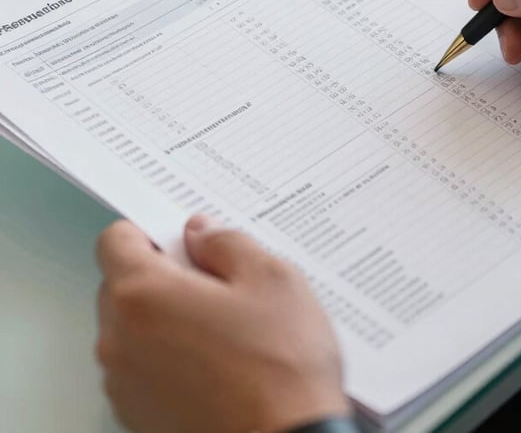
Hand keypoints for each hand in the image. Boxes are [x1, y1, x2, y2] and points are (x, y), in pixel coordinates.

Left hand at [96, 217, 349, 432]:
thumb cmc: (280, 369)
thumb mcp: (270, 277)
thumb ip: (227, 243)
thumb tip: (203, 234)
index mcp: (143, 296)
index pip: (115, 240)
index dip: (151, 231)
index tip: (183, 239)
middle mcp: (120, 342)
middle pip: (122, 284)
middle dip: (163, 275)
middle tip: (218, 282)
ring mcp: (126, 386)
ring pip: (133, 328)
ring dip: (166, 318)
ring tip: (226, 328)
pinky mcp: (140, 417)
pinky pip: (143, 368)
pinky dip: (170, 357)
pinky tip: (219, 363)